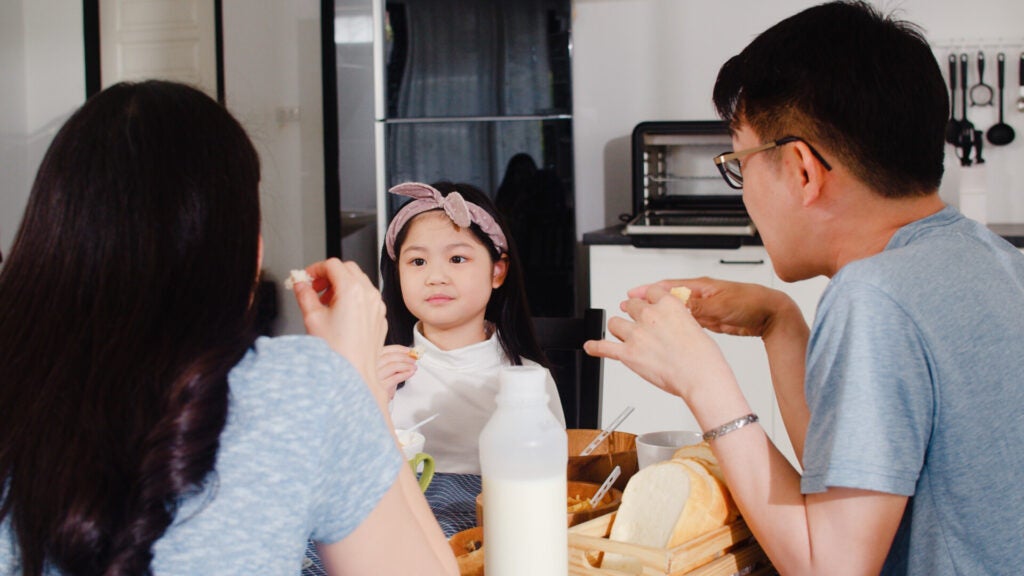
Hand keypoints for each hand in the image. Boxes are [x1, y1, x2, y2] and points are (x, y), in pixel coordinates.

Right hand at [292, 259, 386, 390]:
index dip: (316, 268)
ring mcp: (377, 306)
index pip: (333, 265)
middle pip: (348, 269)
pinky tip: (341, 313)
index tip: (308, 278)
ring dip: (342, 285)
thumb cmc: (337, 352)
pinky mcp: (380, 317)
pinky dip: (354, 297)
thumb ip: (304, 295)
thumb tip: (300, 285)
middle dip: (330, 275)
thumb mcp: (312, 318)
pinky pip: (367, 297)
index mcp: (352, 290)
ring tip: (327, 303)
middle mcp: (369, 295)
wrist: (354, 373)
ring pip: (360, 282)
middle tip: (316, 288)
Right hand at [378, 345, 418, 400]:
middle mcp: (372, 368)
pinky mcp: (381, 387)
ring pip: (393, 366)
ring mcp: (376, 377)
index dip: (398, 349)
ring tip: (413, 367)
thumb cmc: (384, 383)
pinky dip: (405, 374)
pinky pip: (395, 378)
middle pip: (389, 357)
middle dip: (404, 357)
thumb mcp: (388, 370)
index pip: (385, 350)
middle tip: (413, 359)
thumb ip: (396, 362)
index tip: (408, 350)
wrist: (378, 399)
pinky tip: (410, 373)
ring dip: (406, 365)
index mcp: (373, 361)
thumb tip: (410, 355)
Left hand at [584, 283, 734, 400]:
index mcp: (668, 305)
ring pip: (615, 323)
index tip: (645, 302)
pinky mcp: (628, 354)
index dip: (647, 298)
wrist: (700, 376)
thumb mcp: (694, 326)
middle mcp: (649, 316)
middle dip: (633, 314)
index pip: (650, 292)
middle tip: (637, 322)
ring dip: (619, 329)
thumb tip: (670, 324)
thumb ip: (676, 320)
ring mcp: (636, 334)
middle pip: (630, 305)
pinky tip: (591, 346)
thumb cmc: (703, 357)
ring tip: (623, 336)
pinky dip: (595, 347)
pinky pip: (604, 347)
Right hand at [631, 277, 797, 338]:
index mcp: (700, 286)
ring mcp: (704, 307)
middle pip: (668, 298)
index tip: (632, 294)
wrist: (770, 314)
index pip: (668, 286)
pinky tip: (667, 330)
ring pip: (676, 311)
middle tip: (630, 306)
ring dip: (661, 314)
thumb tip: (675, 307)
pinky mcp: (710, 319)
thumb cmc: (751, 302)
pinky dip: (675, 324)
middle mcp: (700, 295)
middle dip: (649, 302)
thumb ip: (696, 307)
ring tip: (644, 319)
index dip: (648, 290)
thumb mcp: (720, 305)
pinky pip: (687, 321)